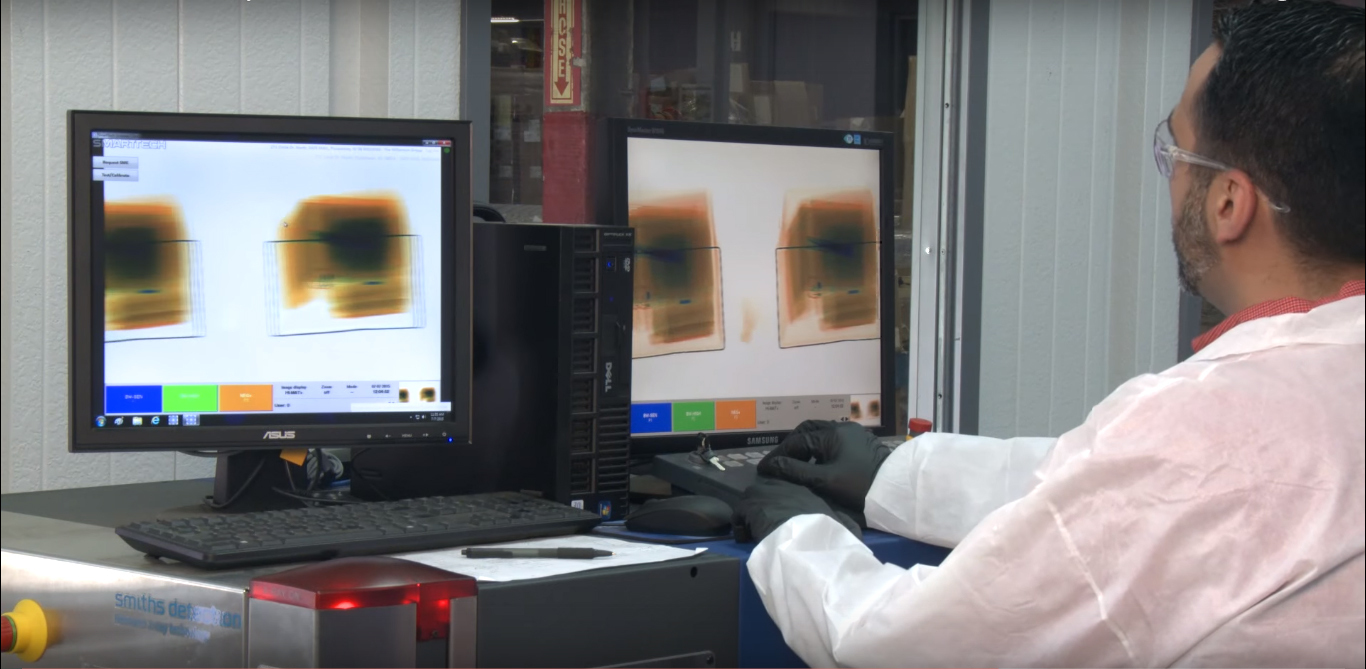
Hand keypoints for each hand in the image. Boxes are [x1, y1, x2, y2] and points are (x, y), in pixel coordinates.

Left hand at [732, 477, 862, 543]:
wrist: (808, 541)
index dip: (784, 503)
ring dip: (751, 514)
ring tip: (752, 531)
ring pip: (752, 498)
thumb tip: (853, 529)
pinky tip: (745, 537)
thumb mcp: (845, 525)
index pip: (790, 489)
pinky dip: (740, 524)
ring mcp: (766, 492)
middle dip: (765, 505)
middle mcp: (785, 485)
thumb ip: (844, 523)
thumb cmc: (828, 534)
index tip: (783, 517)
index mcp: (808, 489)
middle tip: (764, 523)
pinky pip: (740, 513)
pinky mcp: (750, 505)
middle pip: (768, 489)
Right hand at [757, 420, 891, 511]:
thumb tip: (771, 466)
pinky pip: (833, 440)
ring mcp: (853, 433)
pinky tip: (818, 464)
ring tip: (796, 465)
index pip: (796, 442)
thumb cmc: (860, 485)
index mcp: (831, 434)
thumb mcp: (825, 481)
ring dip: (806, 446)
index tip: (764, 470)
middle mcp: (841, 427)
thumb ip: (795, 471)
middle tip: (780, 462)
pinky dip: (820, 449)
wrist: (896, 490)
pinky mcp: (862, 443)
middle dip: (792, 445)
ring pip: (821, 434)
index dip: (778, 456)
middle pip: (808, 430)